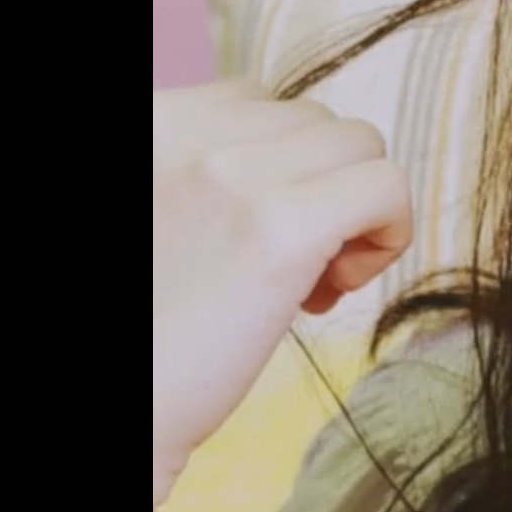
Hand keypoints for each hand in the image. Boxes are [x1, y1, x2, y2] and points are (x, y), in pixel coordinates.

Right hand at [156, 81, 410, 504]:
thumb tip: (307, 177)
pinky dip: (386, 233)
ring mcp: (232, 172)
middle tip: (291, 273)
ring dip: (355, 211)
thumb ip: (209, 182)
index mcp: (154, 125)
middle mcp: (187, 131)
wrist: (124, 408)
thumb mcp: (163, 223)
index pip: (256, 103)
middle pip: (315, 122)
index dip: (279, 170)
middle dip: (319, 191)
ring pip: (359, 146)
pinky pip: (385, 187)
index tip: (258, 238)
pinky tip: (336, 287)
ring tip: (311, 283)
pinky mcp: (280, 227)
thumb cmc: (149, 338)